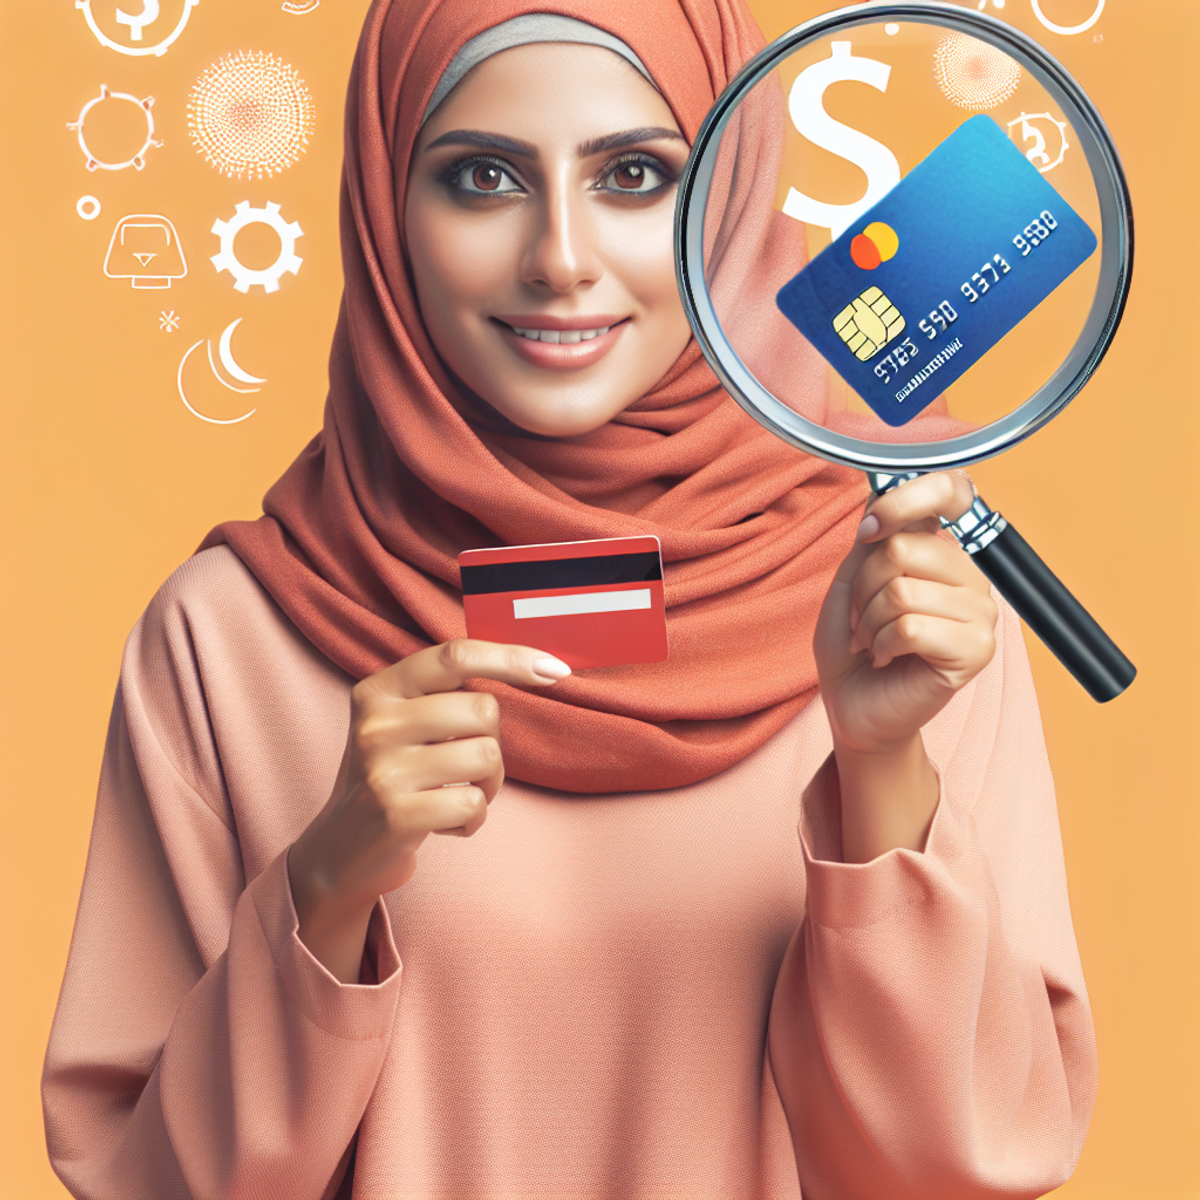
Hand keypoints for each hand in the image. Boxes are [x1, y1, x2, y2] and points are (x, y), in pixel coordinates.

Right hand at [287, 639, 570, 981]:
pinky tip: (447, 822)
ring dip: (488, 784)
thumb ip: (446, 692)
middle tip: (466, 765)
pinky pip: (474, 804)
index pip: (455, 655)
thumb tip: (535, 665)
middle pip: (482, 710)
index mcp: (379, 690)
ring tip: (458, 793)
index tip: (554, 669)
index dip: (511, 658)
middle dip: (492, 741)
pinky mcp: (395, 814)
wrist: (341, 850)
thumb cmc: (394, 776)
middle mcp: (376, 724)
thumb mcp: (403, 723)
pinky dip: (473, 818)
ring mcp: (383, 770)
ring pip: (486, 757)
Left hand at [814, 472, 998, 755]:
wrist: (855, 708)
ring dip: (870, 621)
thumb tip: (880, 494)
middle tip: (864, 617)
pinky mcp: (977, 650)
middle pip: (904, 548)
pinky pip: (911, 627)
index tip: (869, 529)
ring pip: (902, 590)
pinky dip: (883, 645)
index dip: (905, 499)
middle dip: (864, 586)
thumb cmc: (854, 648)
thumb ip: (871, 540)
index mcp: (944, 552)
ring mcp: (981, 613)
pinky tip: (887, 658)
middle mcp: (971, 576)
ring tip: (874, 640)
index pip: (950, 492)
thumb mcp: (851, 583)